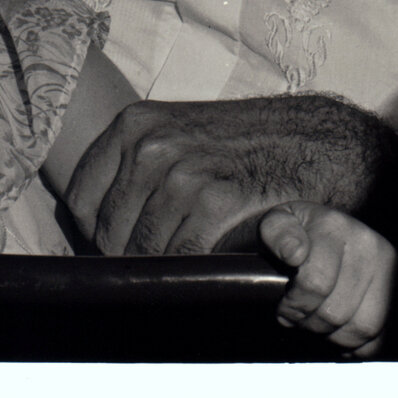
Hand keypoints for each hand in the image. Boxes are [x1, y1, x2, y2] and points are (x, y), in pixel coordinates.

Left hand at [65, 95, 397, 255]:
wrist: (316, 140)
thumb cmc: (244, 145)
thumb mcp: (179, 135)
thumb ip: (138, 169)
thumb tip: (94, 228)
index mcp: (133, 123)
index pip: (81, 200)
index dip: (96, 235)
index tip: (119, 250)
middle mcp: (150, 144)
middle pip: (108, 232)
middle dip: (127, 259)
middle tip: (155, 269)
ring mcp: (181, 171)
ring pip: (142, 252)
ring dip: (160, 271)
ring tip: (183, 269)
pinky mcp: (217, 200)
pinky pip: (181, 258)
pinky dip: (190, 274)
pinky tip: (206, 269)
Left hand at [260, 201, 397, 357]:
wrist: (331, 232)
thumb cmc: (299, 233)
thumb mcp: (278, 222)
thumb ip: (276, 233)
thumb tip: (294, 254)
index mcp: (335, 226)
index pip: (316, 282)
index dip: (294, 304)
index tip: (285, 307)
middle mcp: (368, 244)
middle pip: (337, 311)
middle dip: (310, 323)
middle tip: (299, 319)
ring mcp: (390, 269)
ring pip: (362, 328)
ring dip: (333, 337)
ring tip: (318, 325)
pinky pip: (381, 338)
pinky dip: (357, 345)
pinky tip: (339, 331)